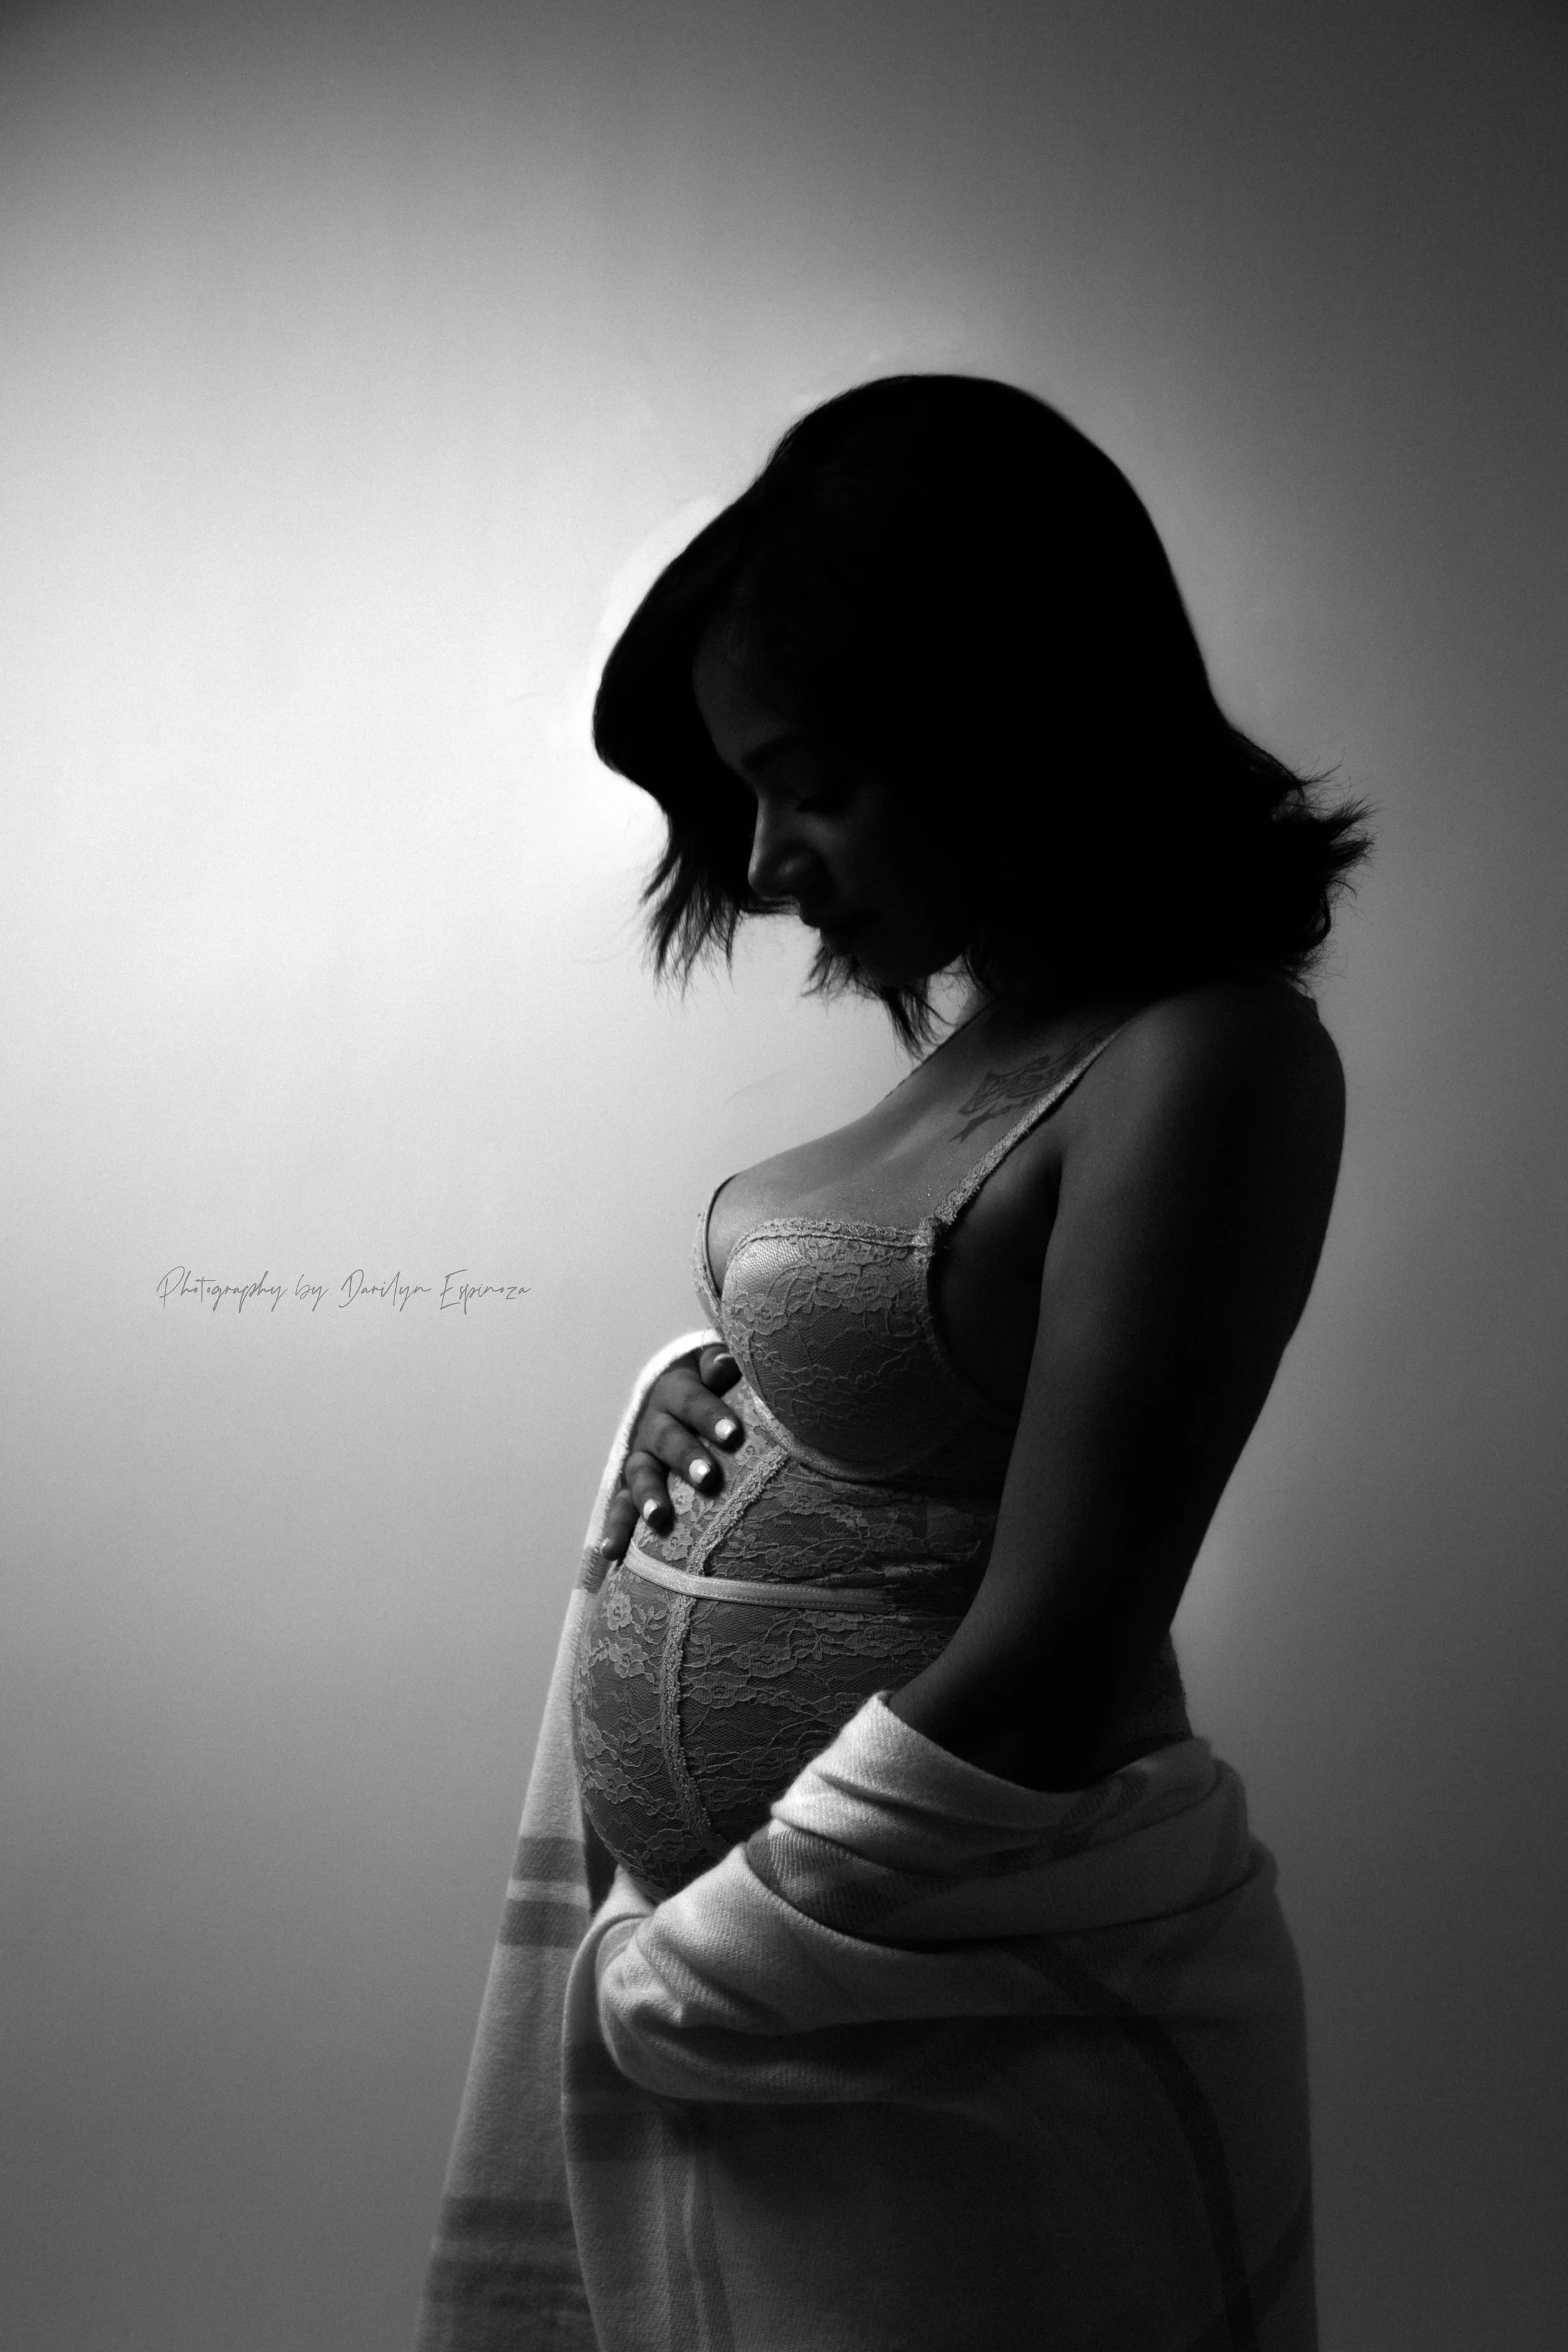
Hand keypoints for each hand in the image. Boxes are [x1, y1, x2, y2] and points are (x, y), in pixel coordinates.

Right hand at [599, 1345, 745, 1562]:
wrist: (677, 1392)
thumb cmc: (711, 1382)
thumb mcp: (712, 1365)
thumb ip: (719, 1363)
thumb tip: (724, 1365)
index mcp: (675, 1390)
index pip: (693, 1400)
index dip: (711, 1415)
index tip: (733, 1434)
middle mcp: (654, 1423)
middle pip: (667, 1439)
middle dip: (685, 1457)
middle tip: (708, 1477)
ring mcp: (642, 1455)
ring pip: (641, 1473)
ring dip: (649, 1496)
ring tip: (659, 1519)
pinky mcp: (633, 1483)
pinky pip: (621, 1505)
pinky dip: (617, 1528)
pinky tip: (611, 1553)